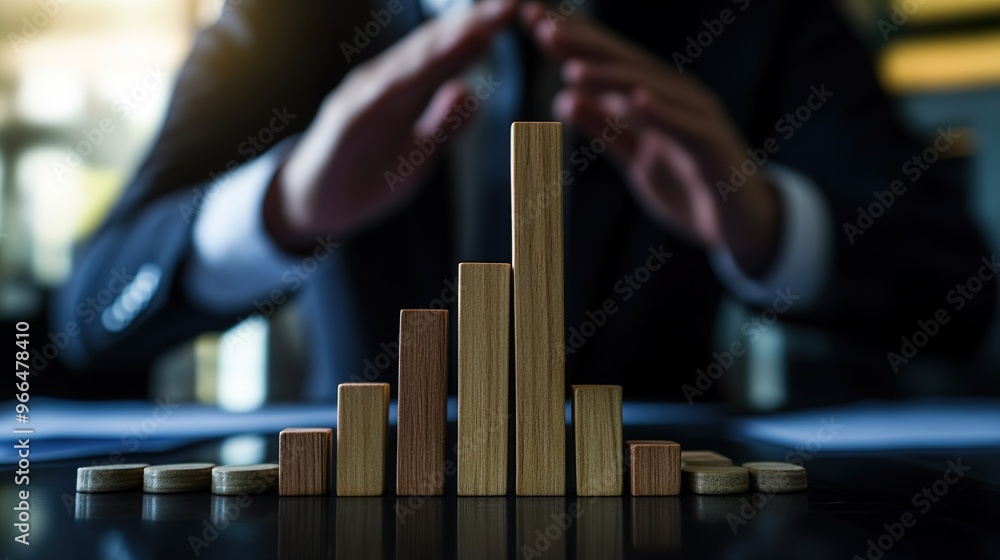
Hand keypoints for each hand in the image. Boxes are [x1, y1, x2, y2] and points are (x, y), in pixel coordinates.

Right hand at [265, 0, 516, 248]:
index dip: (482, 32)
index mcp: (405, 89)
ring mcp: (360, 100)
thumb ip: (441, 125)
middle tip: (509, 3)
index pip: (448, 55)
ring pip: (406, 69)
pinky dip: (393, 85)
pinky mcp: (342, 124)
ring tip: (476, 28)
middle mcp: (382, 83)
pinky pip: (371, 103)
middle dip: (470, 26)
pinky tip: (415, 73)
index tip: (515, 11)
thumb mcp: (416, 155)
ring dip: (440, 47)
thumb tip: (468, 92)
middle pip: (431, 50)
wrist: (310, 204)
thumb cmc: (366, 174)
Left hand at [521, 3, 779, 276]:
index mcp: (654, 97)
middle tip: (542, 28)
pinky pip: (688, 128)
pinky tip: (637, 101)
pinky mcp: (715, 148)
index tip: (531, 20)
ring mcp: (698, 120)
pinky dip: (664, 114)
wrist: (742, 226)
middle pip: (625, 65)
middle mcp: (676, 98)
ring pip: (652, 90)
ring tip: (574, 69)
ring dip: (613, 77)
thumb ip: (604, 128)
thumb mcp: (635, 158)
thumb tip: (563, 98)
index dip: (573, 41)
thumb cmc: (689, 186)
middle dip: (584, 45)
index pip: (608, 61)